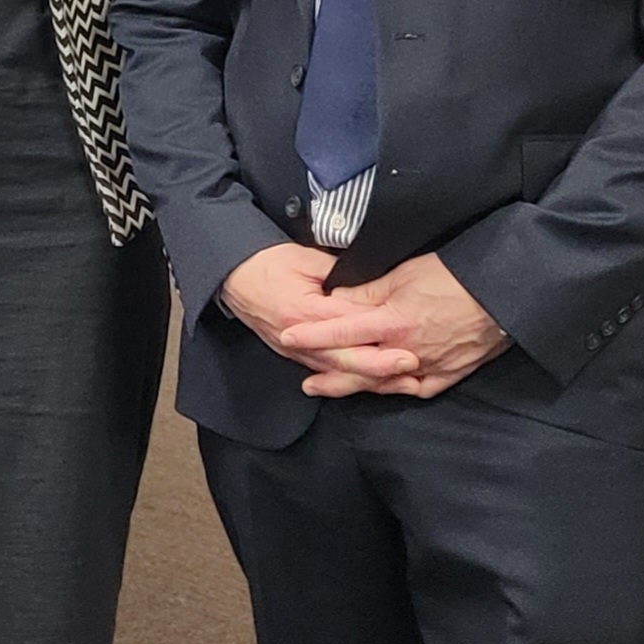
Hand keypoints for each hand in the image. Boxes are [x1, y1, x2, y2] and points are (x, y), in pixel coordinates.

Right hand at [220, 242, 421, 388]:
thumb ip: (340, 273)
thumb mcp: (305, 259)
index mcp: (304, 311)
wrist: (231, 274)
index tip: (407, 336)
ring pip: (338, 372)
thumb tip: (372, 280)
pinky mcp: (292, 354)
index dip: (379, 333)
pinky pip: (326, 372)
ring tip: (403, 383)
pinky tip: (372, 384)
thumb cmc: (265, 263)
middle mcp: (299, 338)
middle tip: (412, 366)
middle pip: (347, 358)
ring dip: (371, 380)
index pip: (349, 326)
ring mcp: (295, 350)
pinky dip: (350, 380)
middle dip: (381, 366)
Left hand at [279, 254, 508, 398]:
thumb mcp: (405, 273)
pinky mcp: (450, 374)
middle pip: (359, 368)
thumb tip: (337, 297)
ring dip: (357, 386)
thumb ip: (368, 290)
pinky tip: (383, 389)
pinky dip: (397, 389)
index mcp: (393, 321)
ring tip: (333, 388)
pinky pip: (417, 388)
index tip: (287, 336)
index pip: (342, 331)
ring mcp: (429, 366)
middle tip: (306, 383)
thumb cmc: (456, 276)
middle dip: (329, 376)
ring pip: (385, 383)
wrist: (507, 294)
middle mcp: (407, 350)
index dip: (312, 335)